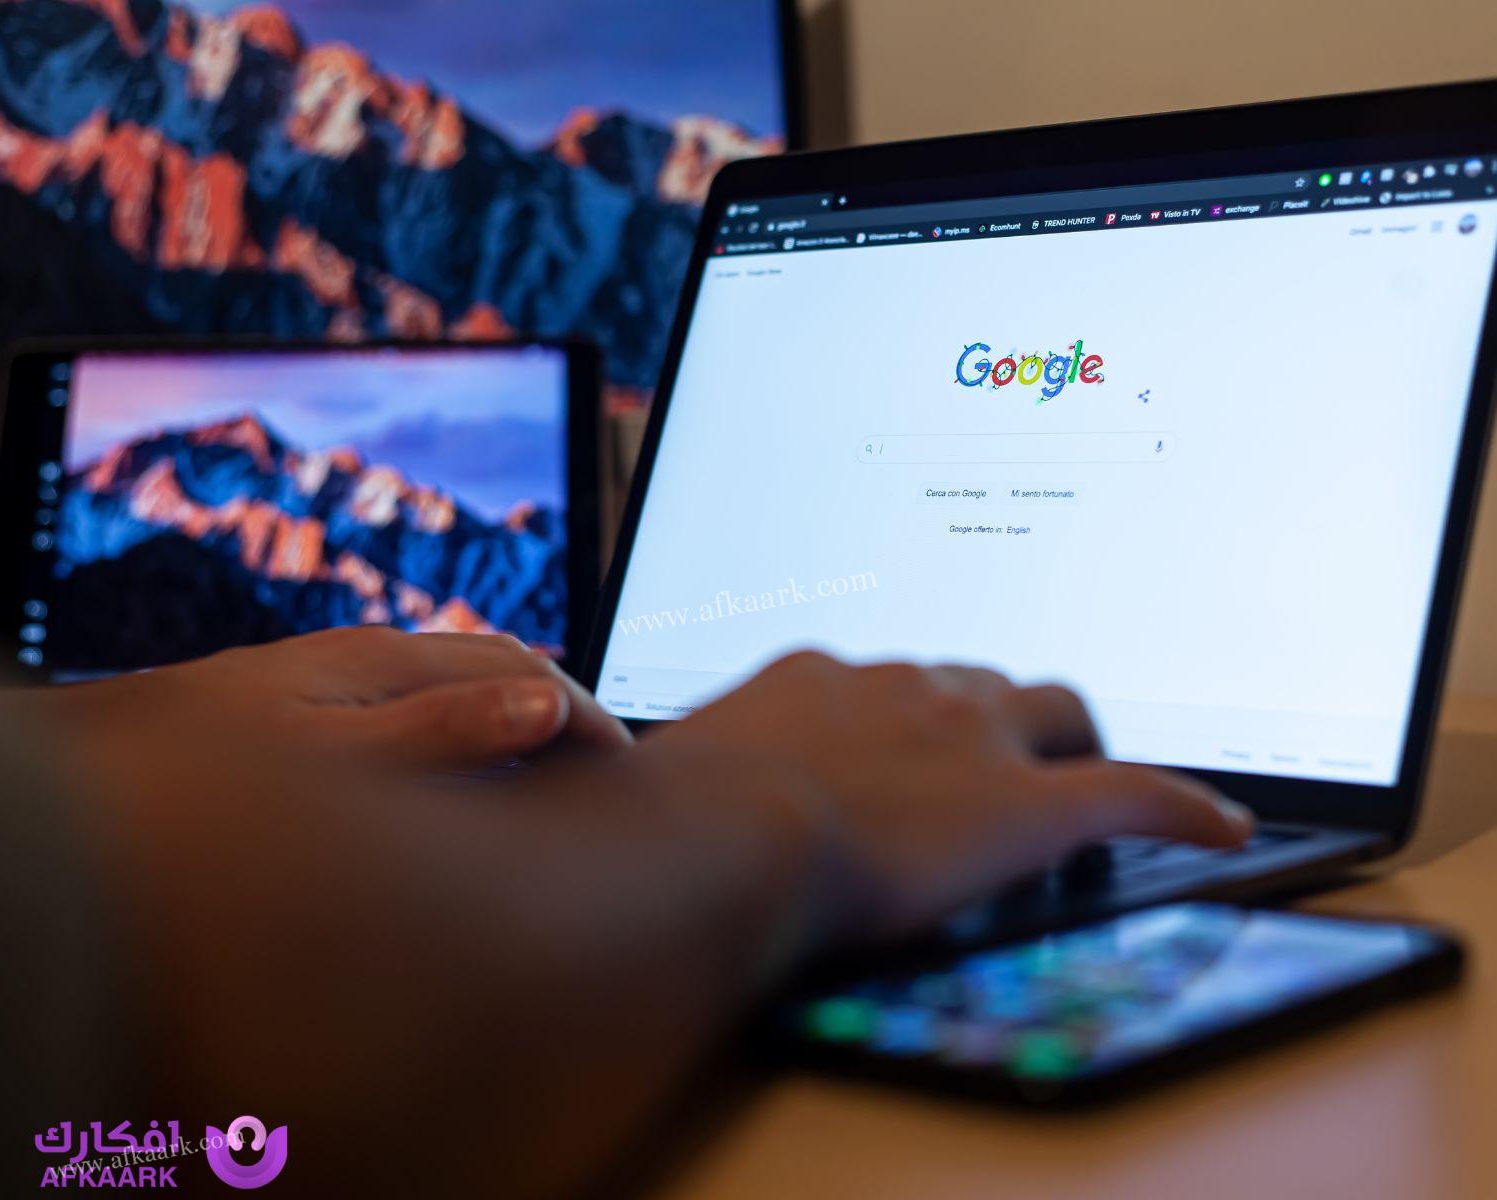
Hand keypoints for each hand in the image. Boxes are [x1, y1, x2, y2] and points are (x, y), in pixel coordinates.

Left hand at [36, 626, 630, 771]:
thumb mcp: (338, 761)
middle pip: (499, 675)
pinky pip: (422, 725)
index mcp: (384, 663)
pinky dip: (466, 753)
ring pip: (460, 701)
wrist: (98, 782)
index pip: (524, 670)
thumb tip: (544, 707)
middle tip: (605, 787)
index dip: (587, 716)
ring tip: (550, 795)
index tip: (628, 772)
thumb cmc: (207, 776)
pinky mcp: (319, 720)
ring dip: (516, 737)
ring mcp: (343, 691)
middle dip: (562, 719)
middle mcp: (367, 666)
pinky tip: (460, 796)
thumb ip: (441, 732)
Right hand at [654, 651, 1252, 937]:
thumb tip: (654, 784)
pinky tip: (1222, 825)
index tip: (917, 740)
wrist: (721, 836)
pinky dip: (1183, 806)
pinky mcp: (1028, 805)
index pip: (894, 680)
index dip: (917, 713)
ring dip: (1069, 741)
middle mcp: (906, 686)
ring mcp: (971, 737)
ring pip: (1056, 711)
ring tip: (1082, 775)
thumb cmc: (677, 814)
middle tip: (1001, 759)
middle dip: (997, 715)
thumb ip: (699, 768)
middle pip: (983, 682)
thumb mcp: (677, 774)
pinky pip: (1134, 793)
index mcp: (825, 678)